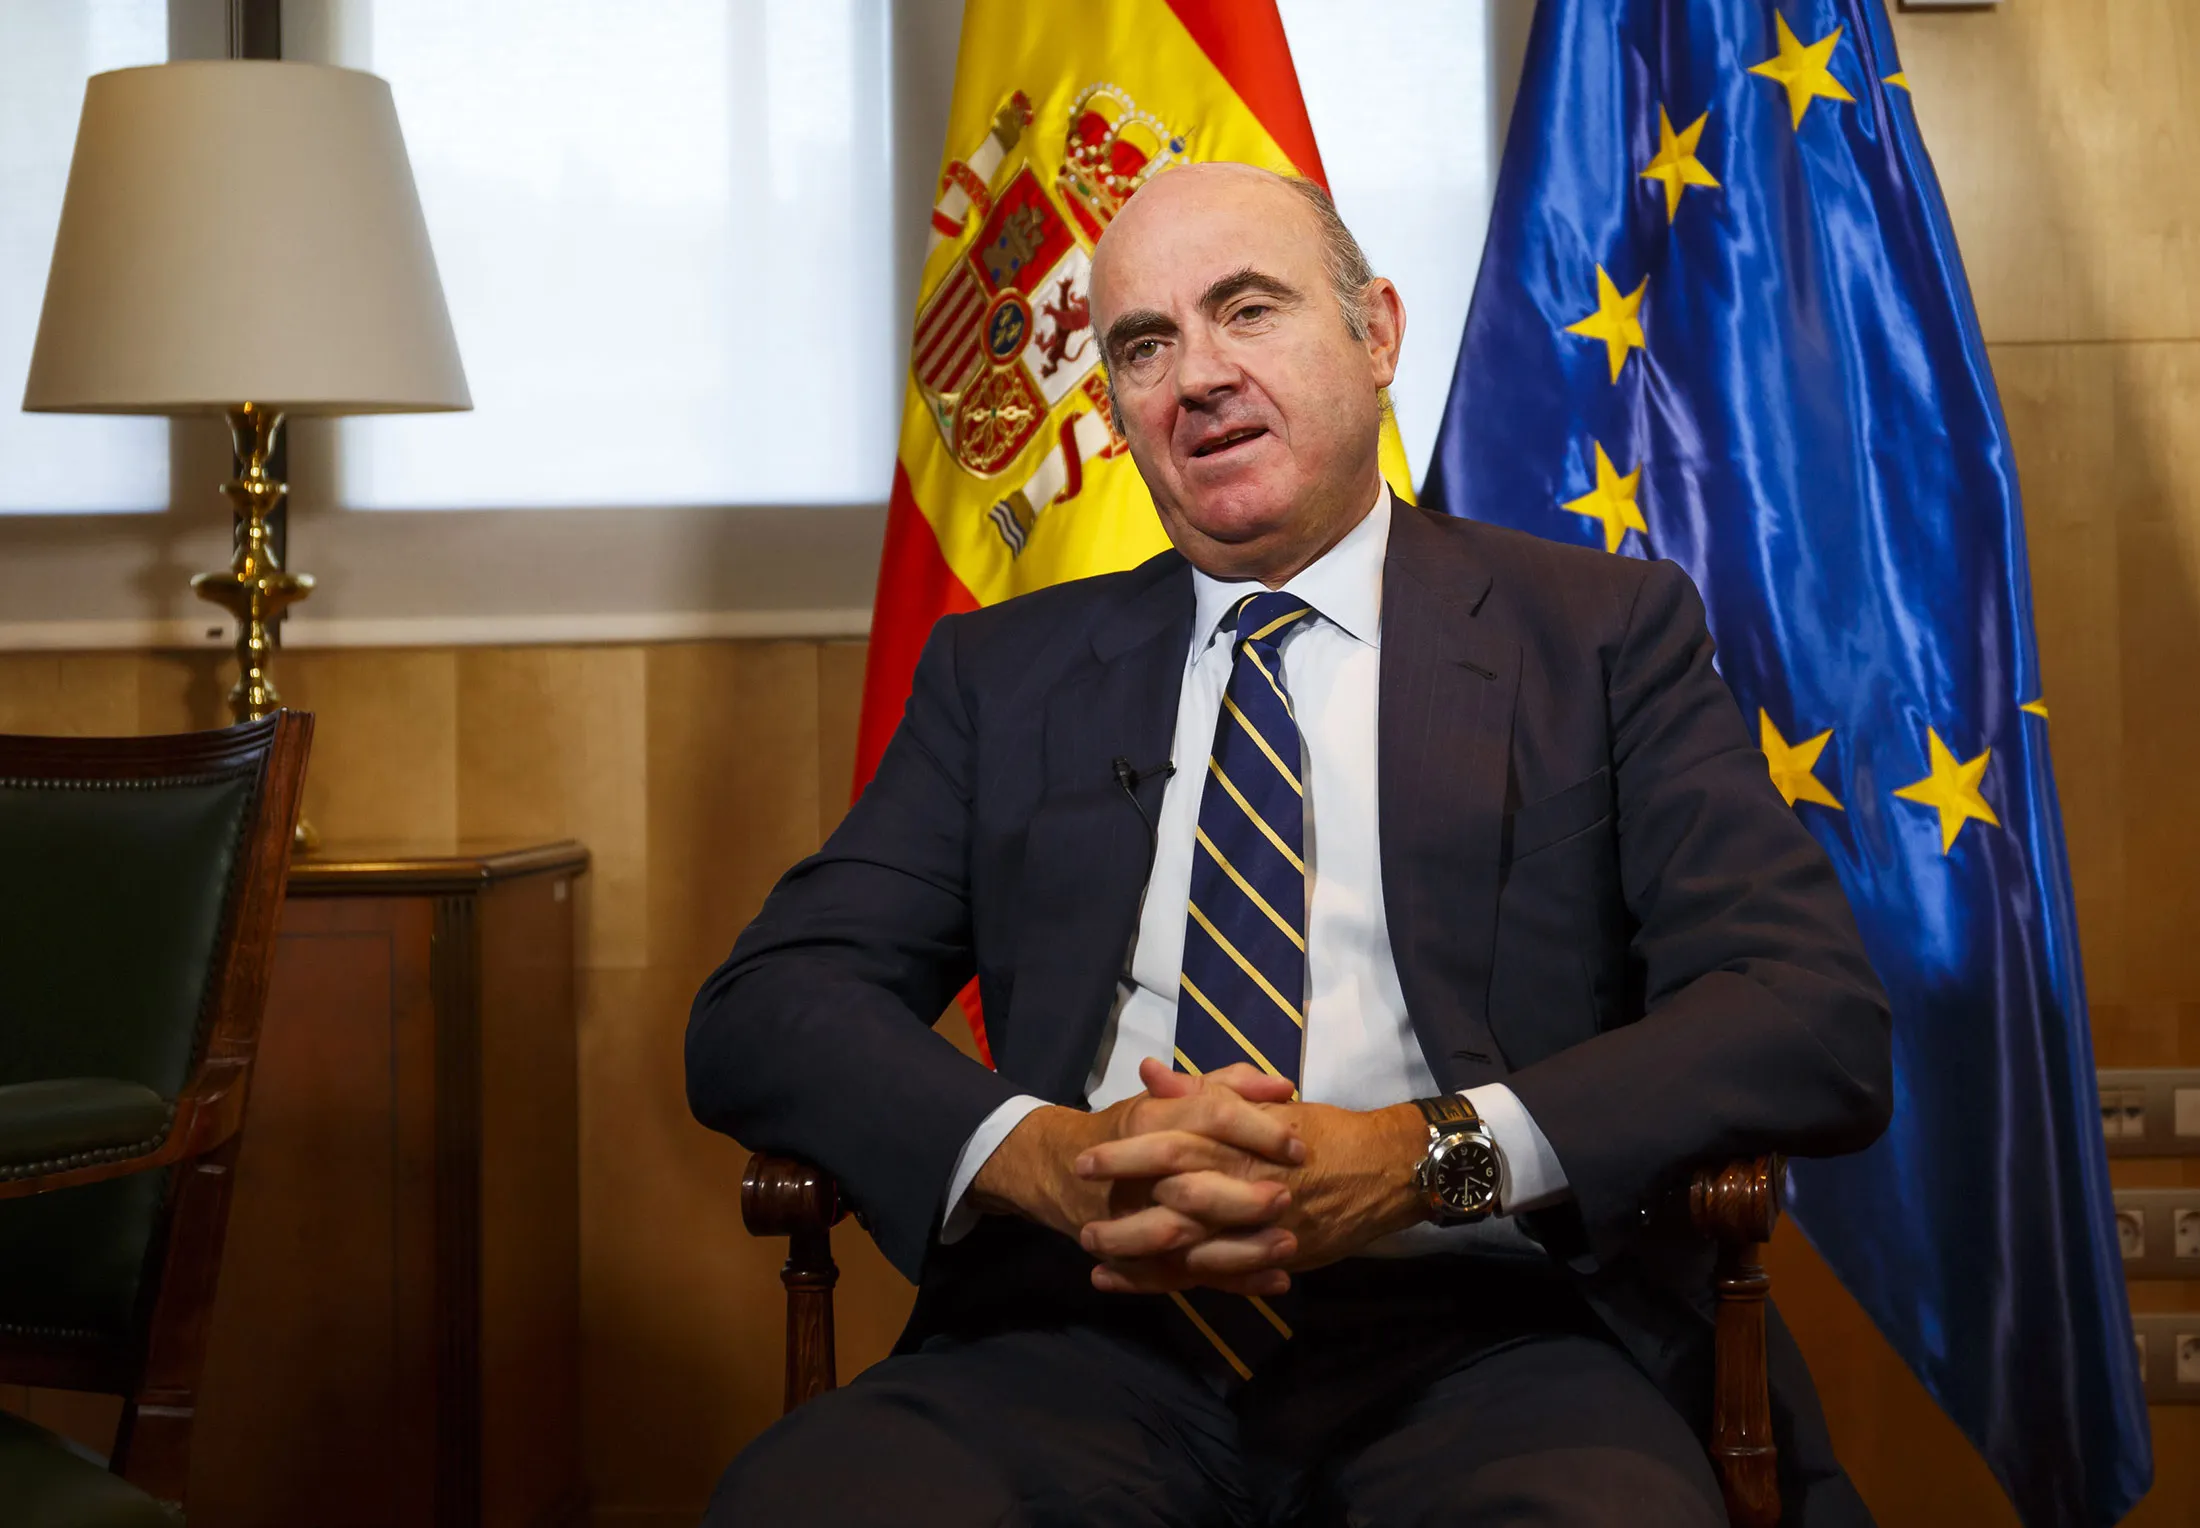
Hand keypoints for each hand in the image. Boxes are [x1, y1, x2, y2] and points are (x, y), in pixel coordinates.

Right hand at [968, 1060, 1306, 1285]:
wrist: (1060, 1171)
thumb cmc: (1130, 1129)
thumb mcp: (1173, 1098)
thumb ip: (1226, 1085)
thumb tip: (1281, 1086)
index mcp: (1153, 1119)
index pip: (1211, 1117)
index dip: (1258, 1130)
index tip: (1297, 1145)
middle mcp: (1142, 1170)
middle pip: (1195, 1183)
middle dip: (1243, 1195)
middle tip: (1288, 1197)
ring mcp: (1137, 1220)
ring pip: (1188, 1239)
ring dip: (1240, 1247)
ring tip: (1287, 1246)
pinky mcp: (1142, 1259)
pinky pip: (1187, 1276)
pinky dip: (1231, 1282)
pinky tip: (1274, 1281)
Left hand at [1076, 1064, 1427, 1293]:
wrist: (1384, 1170)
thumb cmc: (1321, 1132)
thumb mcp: (1263, 1104)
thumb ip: (1204, 1091)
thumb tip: (1151, 1073)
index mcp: (1239, 1141)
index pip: (1172, 1146)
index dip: (1125, 1156)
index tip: (1085, 1160)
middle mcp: (1245, 1186)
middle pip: (1171, 1203)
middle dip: (1122, 1214)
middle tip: (1079, 1218)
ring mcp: (1258, 1228)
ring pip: (1187, 1247)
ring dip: (1137, 1253)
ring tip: (1094, 1254)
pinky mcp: (1268, 1258)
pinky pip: (1212, 1276)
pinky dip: (1169, 1281)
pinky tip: (1130, 1282)